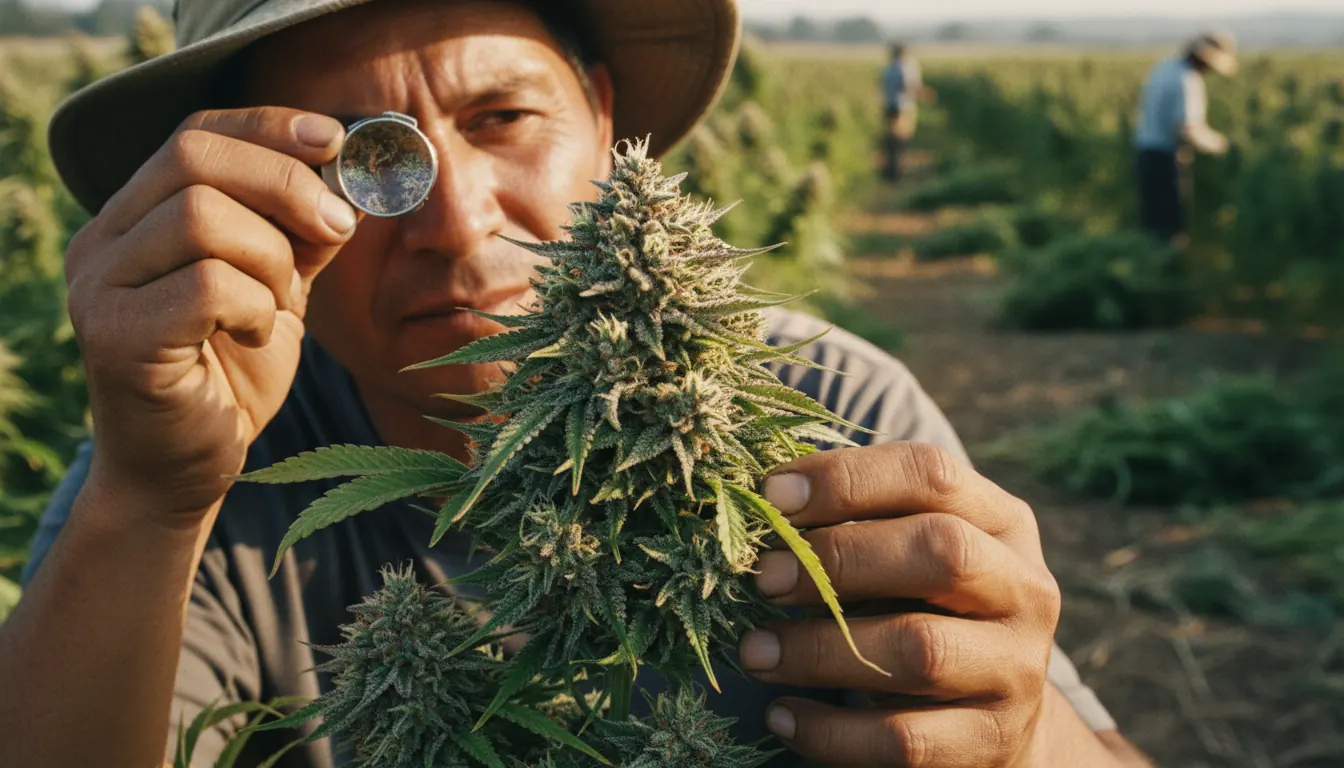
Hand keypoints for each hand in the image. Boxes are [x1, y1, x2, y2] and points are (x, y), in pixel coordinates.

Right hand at [64, 107, 359, 518]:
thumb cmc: (232, 374)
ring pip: (202, 218)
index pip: (195, 132)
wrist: (186, 470)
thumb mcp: (279, 287)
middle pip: (193, 157)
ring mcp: (98, 287)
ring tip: (279, 305)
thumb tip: (351, 175)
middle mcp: (102, 241)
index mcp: (135, 217)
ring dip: (272, 259)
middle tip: (336, 228)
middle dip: (286, 183)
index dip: (269, 126)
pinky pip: (205, 287)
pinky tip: (255, 336)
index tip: (336, 139)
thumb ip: (301, 233)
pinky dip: (255, 307)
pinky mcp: (115, 337)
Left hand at [740, 442, 1061, 766]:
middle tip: (763, 577)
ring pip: (921, 651)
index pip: (932, 475)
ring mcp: (1015, 670)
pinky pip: (903, 740)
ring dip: (820, 649)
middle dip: (839, 558)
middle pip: (942, 551)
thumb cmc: (927, 611)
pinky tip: (783, 715)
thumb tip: (760, 506)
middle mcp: (1024, 590)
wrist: (998, 722)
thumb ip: (858, 525)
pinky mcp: (989, 743)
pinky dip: (831, 731)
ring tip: (755, 651)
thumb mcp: (909, 556)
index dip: (848, 478)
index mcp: (1001, 522)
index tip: (771, 497)